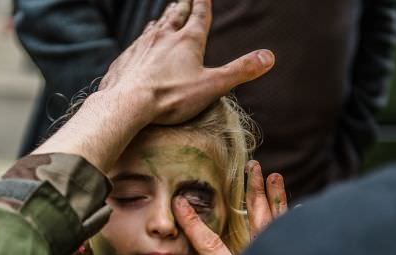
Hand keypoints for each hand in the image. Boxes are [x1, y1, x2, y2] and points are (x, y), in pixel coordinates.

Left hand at [98, 0, 274, 124]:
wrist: (128, 103)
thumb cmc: (171, 97)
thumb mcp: (212, 86)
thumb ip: (240, 71)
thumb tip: (270, 57)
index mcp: (187, 42)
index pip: (199, 16)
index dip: (203, 3)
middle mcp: (163, 38)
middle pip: (175, 16)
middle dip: (182, 6)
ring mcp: (142, 47)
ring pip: (154, 28)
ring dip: (162, 21)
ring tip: (163, 18)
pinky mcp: (126, 60)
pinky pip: (135, 46)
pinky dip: (141, 41)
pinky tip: (139, 46)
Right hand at [162, 163, 286, 254]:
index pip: (213, 248)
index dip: (196, 225)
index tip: (184, 203)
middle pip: (258, 229)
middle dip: (254, 195)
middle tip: (256, 167)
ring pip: (279, 233)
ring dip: (277, 202)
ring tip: (276, 176)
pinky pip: (296, 248)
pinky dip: (296, 226)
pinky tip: (299, 210)